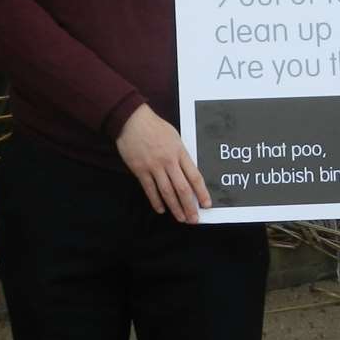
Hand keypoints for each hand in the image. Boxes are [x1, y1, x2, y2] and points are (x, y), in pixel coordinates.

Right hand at [115, 104, 211, 223]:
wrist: (132, 120)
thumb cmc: (155, 126)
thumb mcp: (175, 136)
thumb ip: (181, 154)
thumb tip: (188, 172)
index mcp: (180, 152)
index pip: (195, 176)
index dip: (202, 192)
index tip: (207, 204)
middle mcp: (168, 161)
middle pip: (182, 188)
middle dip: (190, 206)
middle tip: (194, 219)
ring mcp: (154, 167)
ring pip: (167, 192)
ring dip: (175, 208)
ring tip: (181, 219)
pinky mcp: (140, 170)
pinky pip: (150, 190)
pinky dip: (156, 202)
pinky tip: (161, 210)